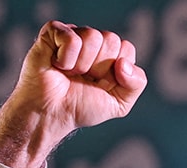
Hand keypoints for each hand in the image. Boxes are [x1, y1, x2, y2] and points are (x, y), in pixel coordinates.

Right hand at [0, 21, 147, 167]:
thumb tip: (124, 63)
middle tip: (83, 79)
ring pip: (93, 36)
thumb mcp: (119, 104)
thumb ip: (136, 84)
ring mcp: (73, 34)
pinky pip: (71, 38)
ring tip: (69, 73)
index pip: (127, 49)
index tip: (101, 84)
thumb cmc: (80, 108)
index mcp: (110, 54)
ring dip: (82, 65)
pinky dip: (66, 59)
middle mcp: (92, 42)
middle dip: (100, 67)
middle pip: (112, 40)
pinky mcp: (53, 32)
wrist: (50, 115)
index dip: (116, 72)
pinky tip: (57, 66)